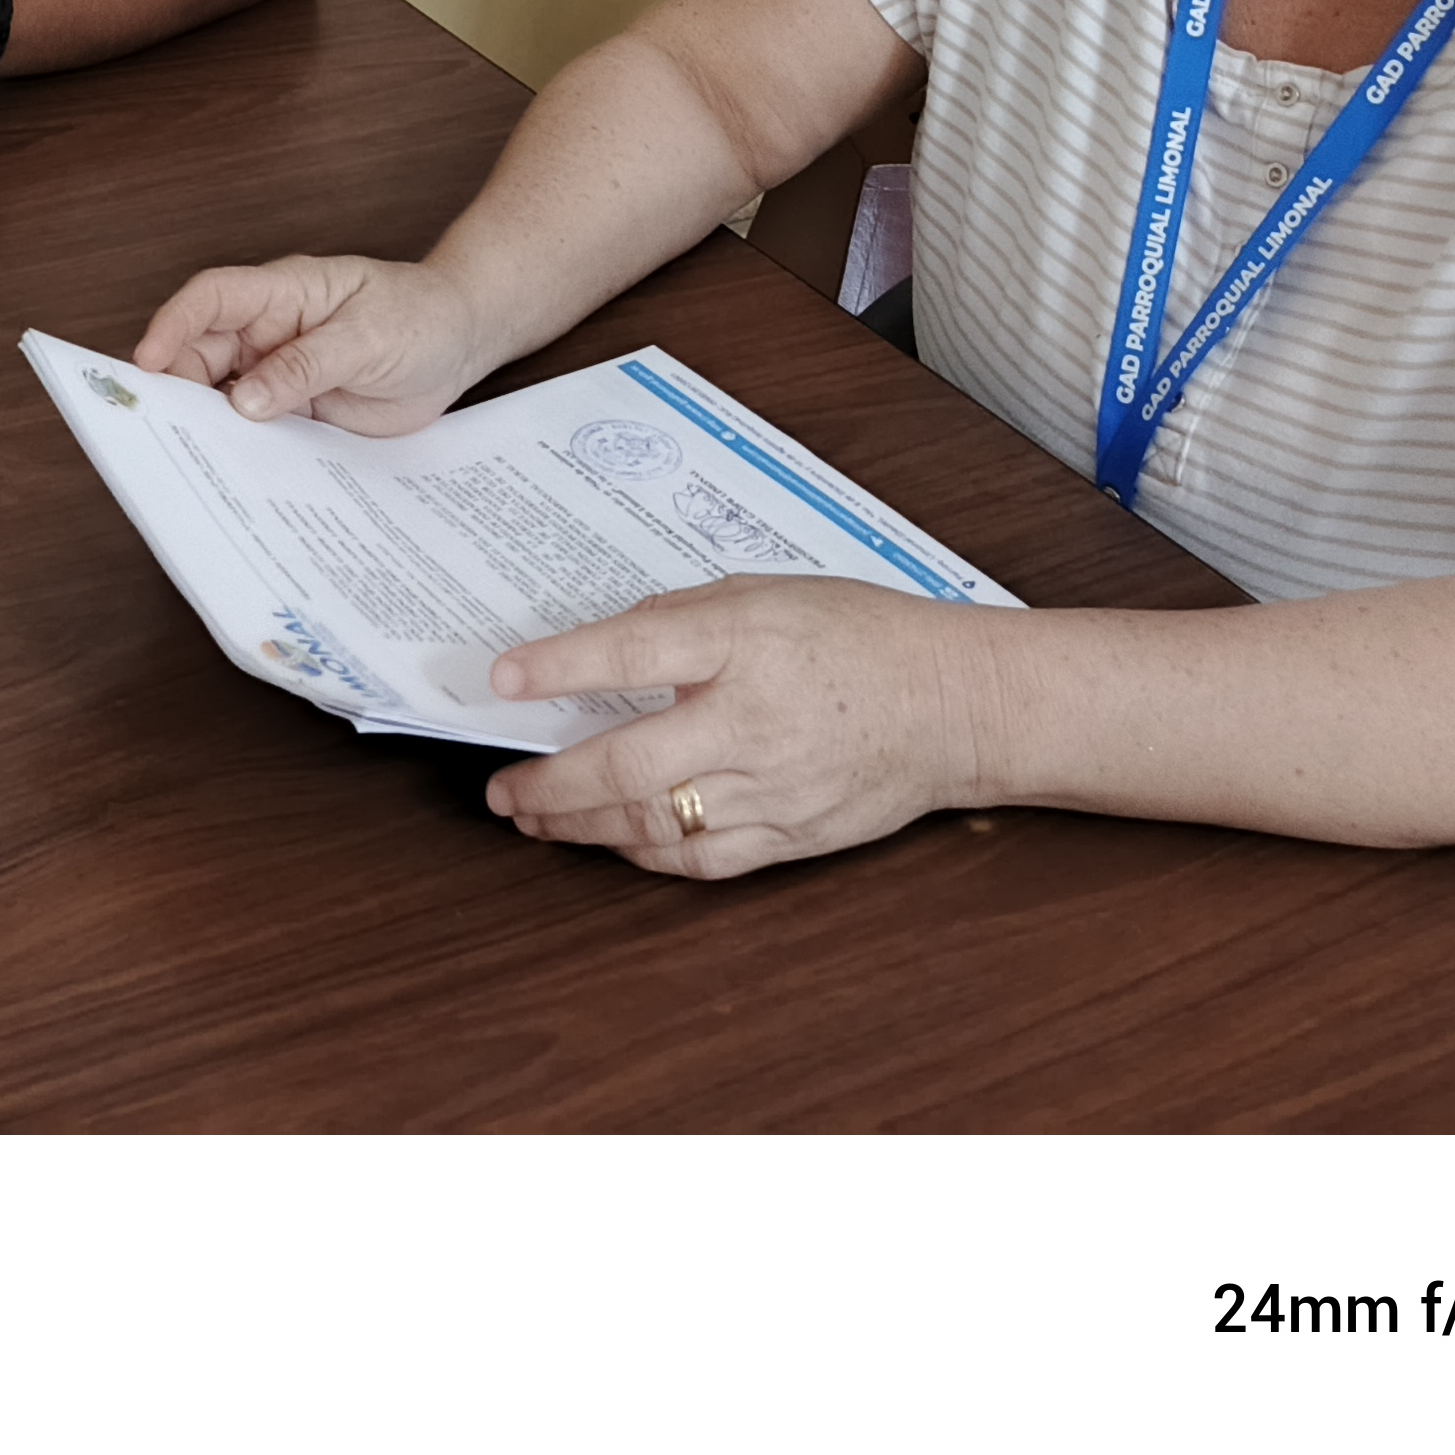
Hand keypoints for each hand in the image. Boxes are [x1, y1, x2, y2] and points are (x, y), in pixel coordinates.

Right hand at [130, 254, 488, 434]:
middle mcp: (270, 332)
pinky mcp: (296, 412)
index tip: (147, 362)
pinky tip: (236, 479)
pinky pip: (258, 432)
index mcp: (283, 293)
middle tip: (162, 433)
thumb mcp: (368, 337)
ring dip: (207, 426)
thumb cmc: (420, 317)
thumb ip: (306, 365)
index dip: (173, 325)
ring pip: (223, 398)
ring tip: (193, 464)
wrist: (461, 342)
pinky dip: (242, 452)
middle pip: (202, 354)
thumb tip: (243, 401)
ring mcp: (280, 374)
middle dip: (177, 389)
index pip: (211, 299)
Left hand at [481, 580, 985, 876]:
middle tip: (501, 789)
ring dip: (583, 826)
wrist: (953, 702)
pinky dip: (647, 855)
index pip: (633, 652)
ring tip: (535, 818)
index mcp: (747, 640)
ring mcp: (775, 788)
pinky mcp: (793, 836)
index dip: (560, 666)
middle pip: (629, 763)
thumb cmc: (859, 635)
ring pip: (656, 822)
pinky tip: (612, 841)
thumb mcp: (767, 594)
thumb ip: (685, 619)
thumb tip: (604, 649)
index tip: (503, 678)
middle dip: (551, 784)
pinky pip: (703, 860)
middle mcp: (755, 720)